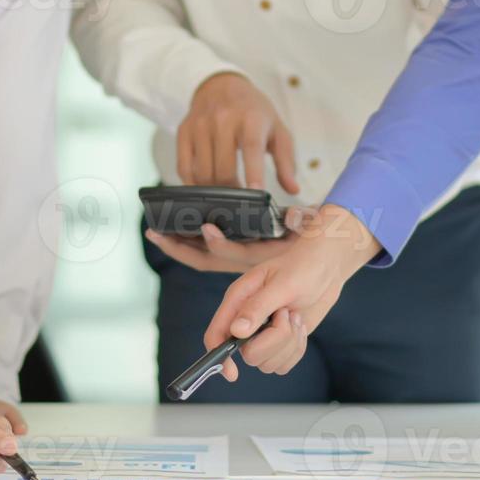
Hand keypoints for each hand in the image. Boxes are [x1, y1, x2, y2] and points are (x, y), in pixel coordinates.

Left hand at [146, 207, 313, 272]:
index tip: (206, 226)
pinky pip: (205, 254)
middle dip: (179, 248)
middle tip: (155, 232)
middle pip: (204, 260)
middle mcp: (245, 264)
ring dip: (178, 245)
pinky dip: (188, 244)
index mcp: (261, 258)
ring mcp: (237, 262)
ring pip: (201, 258)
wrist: (324, 253)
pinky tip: (173, 230)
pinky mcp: (234, 256)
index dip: (218, 243)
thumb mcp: (310, 227)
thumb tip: (293, 215)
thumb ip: (301, 220)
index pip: (234, 253)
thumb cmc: (314, 239)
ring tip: (157, 231)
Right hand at [178, 73, 300, 193]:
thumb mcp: (277, 130)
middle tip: (241, 199)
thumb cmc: (254, 112)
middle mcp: (223, 120)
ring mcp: (200, 126)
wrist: (221, 85)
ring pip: (202, 172)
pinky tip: (206, 184)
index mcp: (251, 118)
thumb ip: (286, 162)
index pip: (251, 148)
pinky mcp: (184, 132)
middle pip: (223, 169)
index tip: (256, 194)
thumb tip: (293, 189)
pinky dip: (193, 183)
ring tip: (225, 192)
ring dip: (214, 190)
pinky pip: (184, 168)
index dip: (253, 173)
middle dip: (233, 191)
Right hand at [203, 204, 381, 381]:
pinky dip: (297, 349)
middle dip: (274, 341)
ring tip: (294, 317)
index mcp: (238, 301)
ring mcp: (263, 334)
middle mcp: (246, 320)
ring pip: (268, 363)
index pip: (216, 335)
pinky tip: (299, 327)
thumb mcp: (281, 284)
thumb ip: (257, 307)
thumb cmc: (301, 267)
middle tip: (286, 315)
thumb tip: (236, 331)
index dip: (218, 356)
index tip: (233, 374)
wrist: (325, 269)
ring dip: (289, 343)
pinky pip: (284, 364)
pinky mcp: (281, 342)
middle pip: (249, 355)